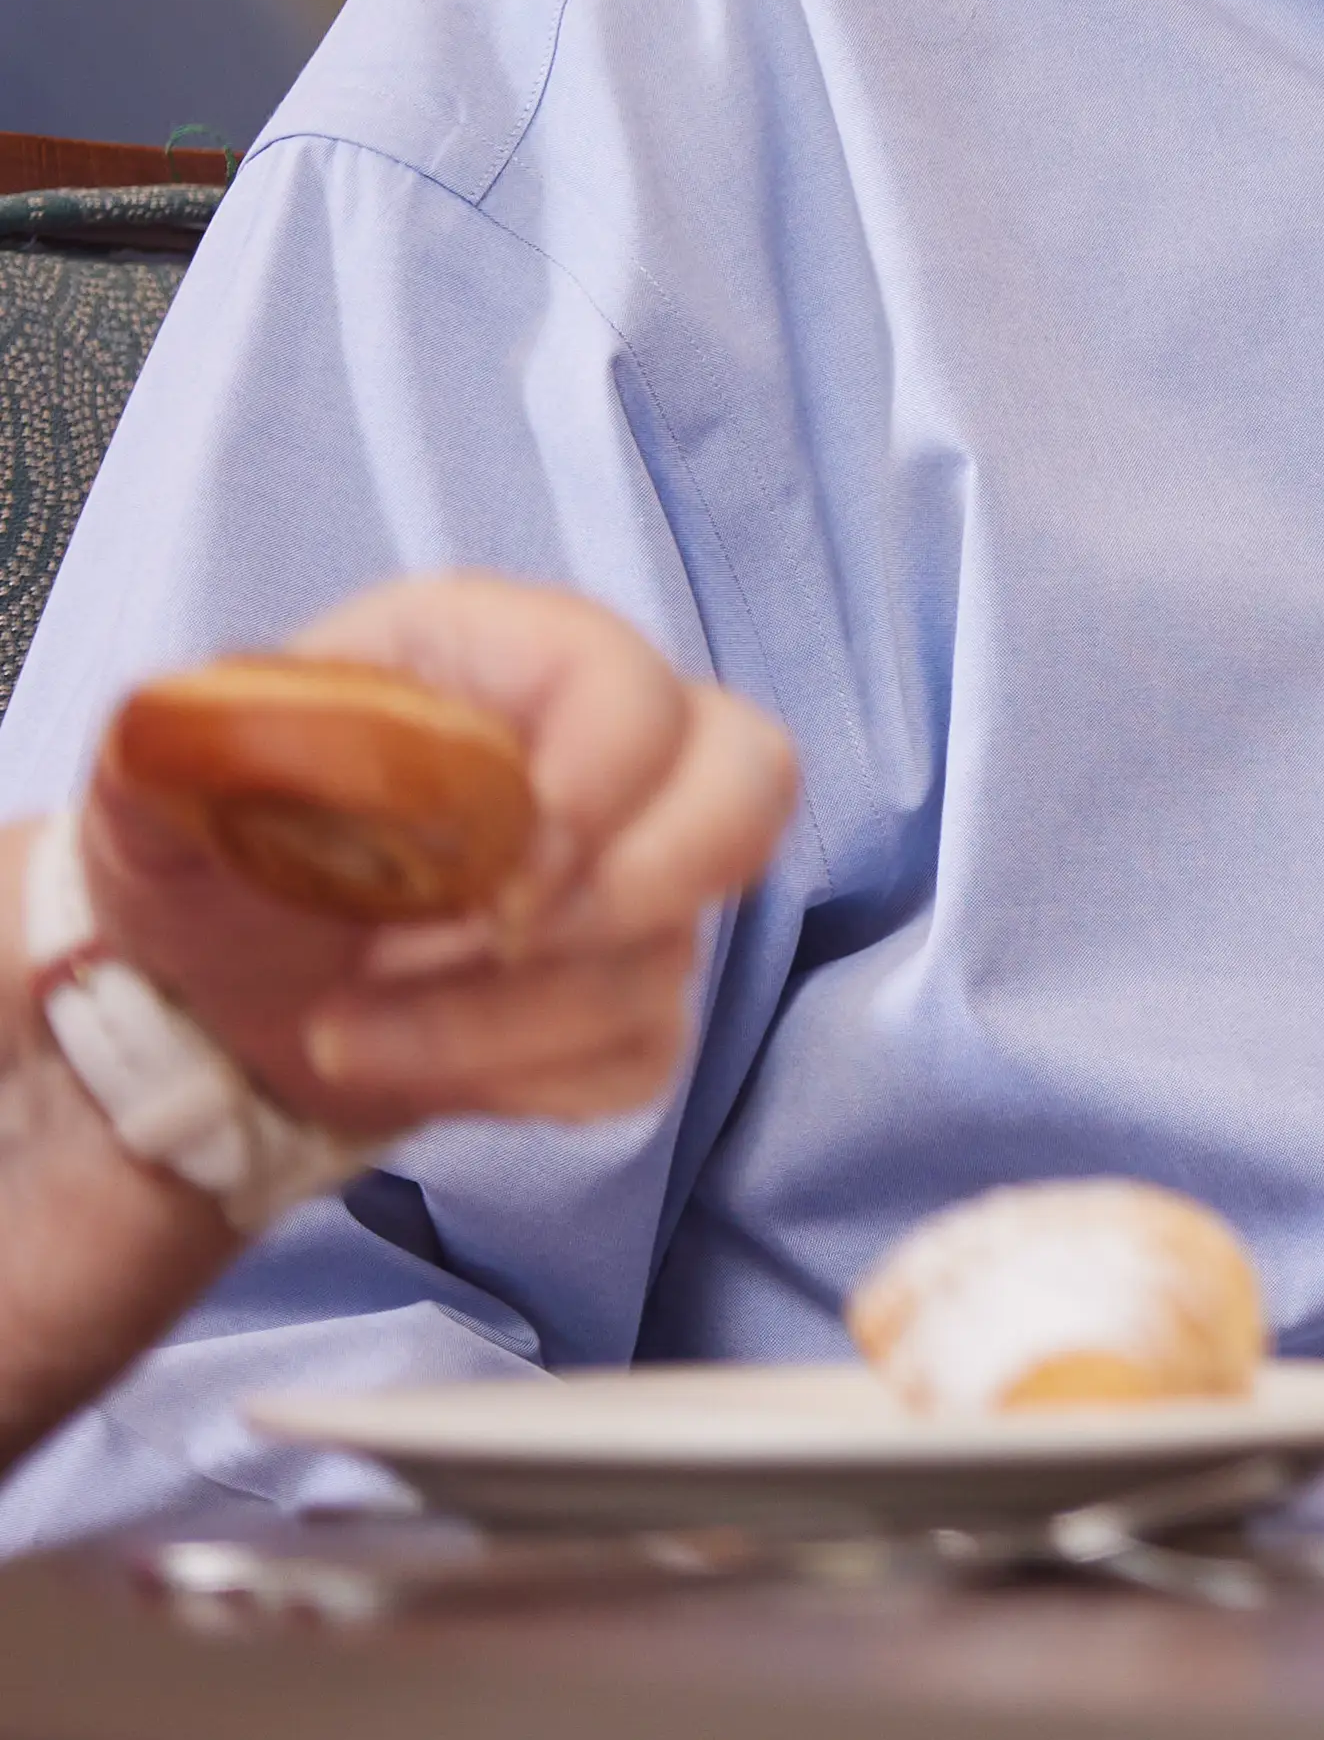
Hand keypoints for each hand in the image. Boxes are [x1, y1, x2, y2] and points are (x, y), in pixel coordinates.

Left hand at [67, 576, 789, 1142]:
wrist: (201, 989)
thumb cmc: (200, 855)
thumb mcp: (157, 783)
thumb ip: (203, 741)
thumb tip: (266, 734)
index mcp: (505, 659)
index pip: (636, 686)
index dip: (593, 785)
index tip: (488, 881)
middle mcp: (604, 753)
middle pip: (751, 783)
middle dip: (627, 894)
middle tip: (478, 944)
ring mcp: (633, 878)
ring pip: (677, 951)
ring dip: (503, 1019)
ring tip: (342, 1026)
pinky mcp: (626, 992)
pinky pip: (645, 1052)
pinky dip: (519, 1080)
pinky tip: (405, 1061)